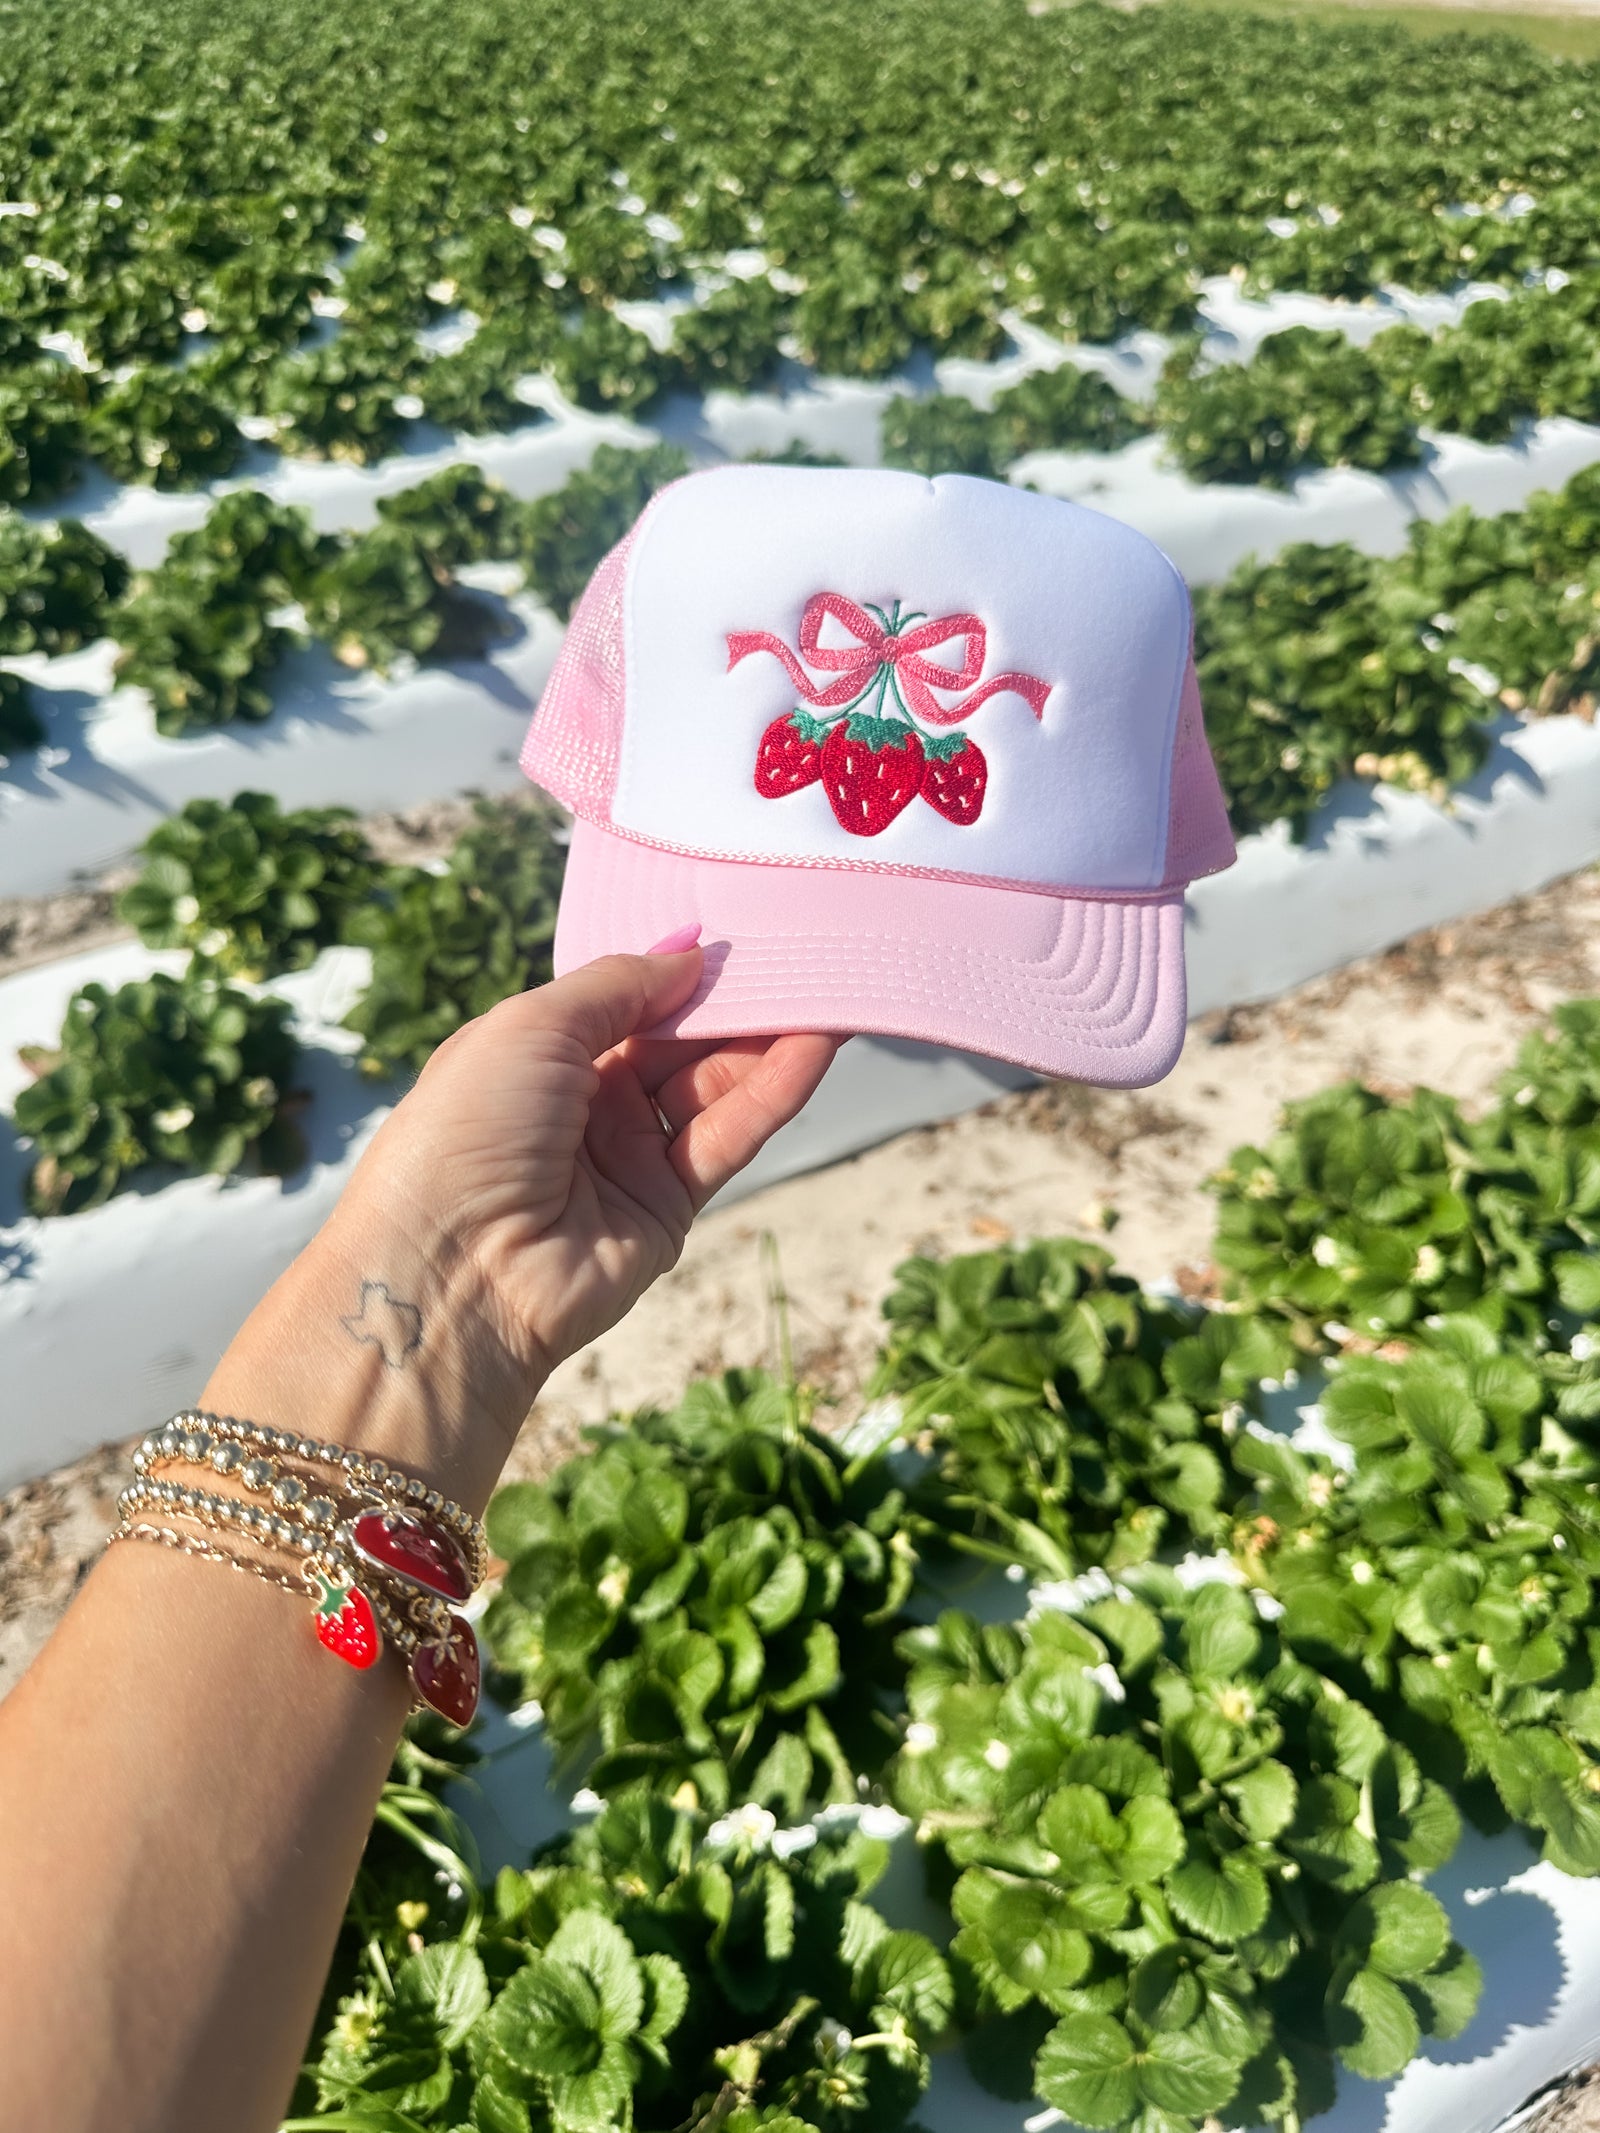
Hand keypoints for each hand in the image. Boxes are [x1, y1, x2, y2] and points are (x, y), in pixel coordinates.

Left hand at [337, 941, 838, 1397]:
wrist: (454, 1270)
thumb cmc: (469, 1128)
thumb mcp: (533, 1026)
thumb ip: (619, 984)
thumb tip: (688, 949)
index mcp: (541, 1052)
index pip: (628, 1000)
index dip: (680, 968)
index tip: (739, 928)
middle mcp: (587, 1101)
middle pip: (679, 1040)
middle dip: (736, 999)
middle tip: (803, 950)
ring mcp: (629, 1155)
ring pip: (714, 1085)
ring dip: (770, 1038)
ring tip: (828, 986)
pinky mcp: (669, 1206)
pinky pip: (729, 1137)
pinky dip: (774, 1091)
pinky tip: (816, 1045)